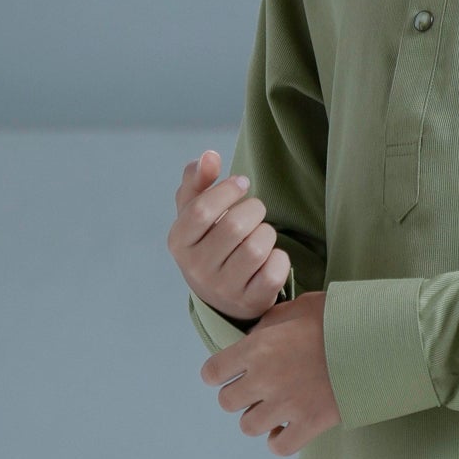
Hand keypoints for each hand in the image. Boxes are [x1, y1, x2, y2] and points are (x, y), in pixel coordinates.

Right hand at [168, 149, 292, 322]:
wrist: (221, 295)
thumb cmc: (209, 240)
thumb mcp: (195, 210)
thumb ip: (198, 179)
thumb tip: (210, 156)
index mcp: (179, 242)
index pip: (201, 209)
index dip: (227, 190)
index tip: (242, 183)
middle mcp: (196, 269)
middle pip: (235, 226)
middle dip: (254, 210)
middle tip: (254, 212)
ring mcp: (223, 289)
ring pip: (258, 248)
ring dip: (267, 233)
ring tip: (260, 234)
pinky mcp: (250, 302)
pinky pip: (275, 271)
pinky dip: (280, 258)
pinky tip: (270, 258)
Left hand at [200, 290, 339, 455]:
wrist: (378, 341)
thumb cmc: (339, 318)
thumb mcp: (298, 307)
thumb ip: (269, 323)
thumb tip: (255, 336)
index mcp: (257, 348)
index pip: (212, 372)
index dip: (217, 374)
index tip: (228, 374)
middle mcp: (265, 379)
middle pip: (227, 401)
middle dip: (239, 395)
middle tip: (257, 389)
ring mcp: (287, 404)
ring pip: (248, 426)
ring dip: (257, 418)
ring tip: (273, 408)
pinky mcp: (310, 423)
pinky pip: (279, 446)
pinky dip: (279, 440)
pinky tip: (287, 428)